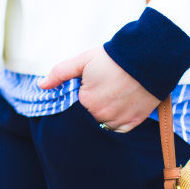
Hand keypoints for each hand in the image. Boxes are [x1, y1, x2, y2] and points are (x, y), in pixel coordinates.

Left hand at [37, 46, 159, 132]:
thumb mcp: (83, 60)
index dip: (83, 96)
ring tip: (114, 97)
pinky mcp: (134, 122)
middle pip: (90, 118)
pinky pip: (120, 130)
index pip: (76, 107)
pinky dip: (118, 123)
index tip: (92, 86)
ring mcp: (118, 119)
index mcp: (86, 101)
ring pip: (104, 125)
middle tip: (105, 90)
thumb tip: (41, 85)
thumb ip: (60, 73)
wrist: (148, 57)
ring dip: (105, 116)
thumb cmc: (113, 58)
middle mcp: (101, 114)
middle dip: (93, 107)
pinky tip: (121, 108)